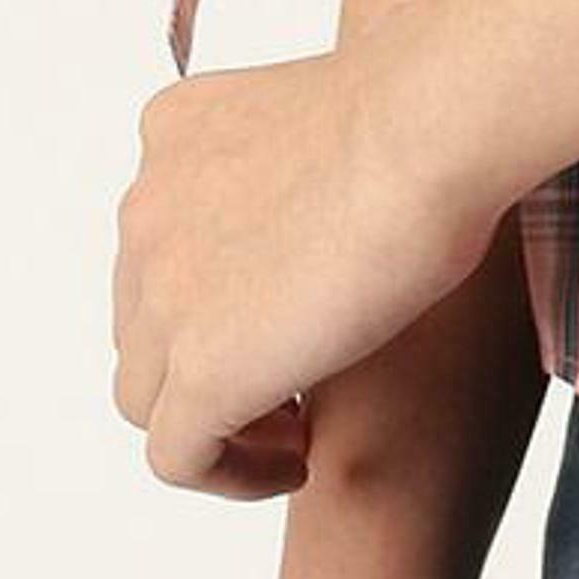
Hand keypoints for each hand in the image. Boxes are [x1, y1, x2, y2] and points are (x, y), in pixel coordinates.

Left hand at [111, 5, 502, 496]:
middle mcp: (149, 209)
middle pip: (148, 318)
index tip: (290, 308)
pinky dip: (233, 472)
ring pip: (149, 394)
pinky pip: (179, 458)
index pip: (165, 240)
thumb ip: (295, 161)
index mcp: (174, 132)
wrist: (431, 124)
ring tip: (296, 426)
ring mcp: (165, 295)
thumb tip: (332, 200)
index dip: (219, 290)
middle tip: (295, 372)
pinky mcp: (201, 372)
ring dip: (217, 417)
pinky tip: (302, 459)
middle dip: (211, 353)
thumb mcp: (325, 115)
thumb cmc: (423, 107)